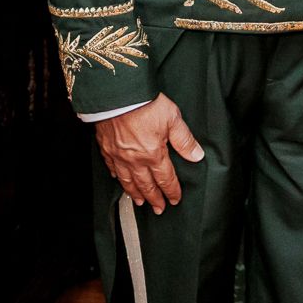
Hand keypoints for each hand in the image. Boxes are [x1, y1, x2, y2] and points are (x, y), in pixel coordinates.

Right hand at [94, 94, 202, 213]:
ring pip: (127, 181)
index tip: (175, 199)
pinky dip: (117, 176)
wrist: (116, 94)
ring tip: (140, 201)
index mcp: (153, 154)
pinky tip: (118, 179)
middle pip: (146, 185)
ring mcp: (118, 155)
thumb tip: (196, 155)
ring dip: (135, 193)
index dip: (171, 191)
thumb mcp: (172, 118)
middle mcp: (135, 159)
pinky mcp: (106, 147)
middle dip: (154, 198)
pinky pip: (111, 167)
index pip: (165, 179)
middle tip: (158, 209)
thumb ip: (184, 139)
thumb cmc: (144, 102)